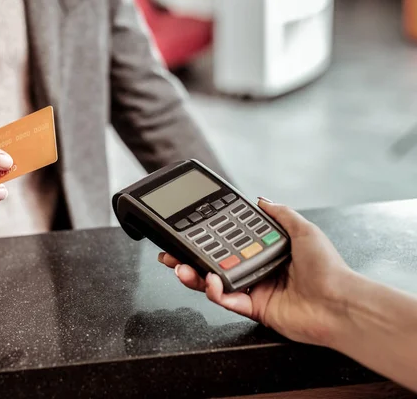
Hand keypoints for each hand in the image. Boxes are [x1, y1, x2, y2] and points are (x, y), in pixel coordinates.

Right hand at [159, 199, 353, 346]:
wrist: (339, 303)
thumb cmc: (327, 268)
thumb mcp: (304, 230)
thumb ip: (280, 214)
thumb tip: (261, 199)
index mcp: (265, 251)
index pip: (229, 243)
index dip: (208, 238)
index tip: (189, 231)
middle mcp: (256, 270)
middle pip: (214, 263)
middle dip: (189, 259)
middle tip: (170, 254)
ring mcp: (253, 291)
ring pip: (214, 283)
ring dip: (194, 276)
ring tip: (181, 268)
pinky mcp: (253, 310)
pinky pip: (227, 301)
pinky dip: (216, 292)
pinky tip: (211, 282)